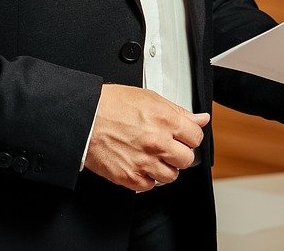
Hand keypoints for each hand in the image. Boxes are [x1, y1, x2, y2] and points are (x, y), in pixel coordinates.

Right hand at [84, 84, 209, 191]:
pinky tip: (140, 165)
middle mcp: (157, 143)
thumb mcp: (150, 98)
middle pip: (187, 159)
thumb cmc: (111, 105)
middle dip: (180, 153)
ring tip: (153, 157)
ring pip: (171, 176)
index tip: (184, 136)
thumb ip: (178, 112)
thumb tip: (200, 119)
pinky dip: (147, 178)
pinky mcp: (129, 177)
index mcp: (165, 120)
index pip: (196, 137)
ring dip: (165, 168)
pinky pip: (150, 186)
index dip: (190, 136)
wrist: (84, 118)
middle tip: (169, 147)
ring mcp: (144, 162)